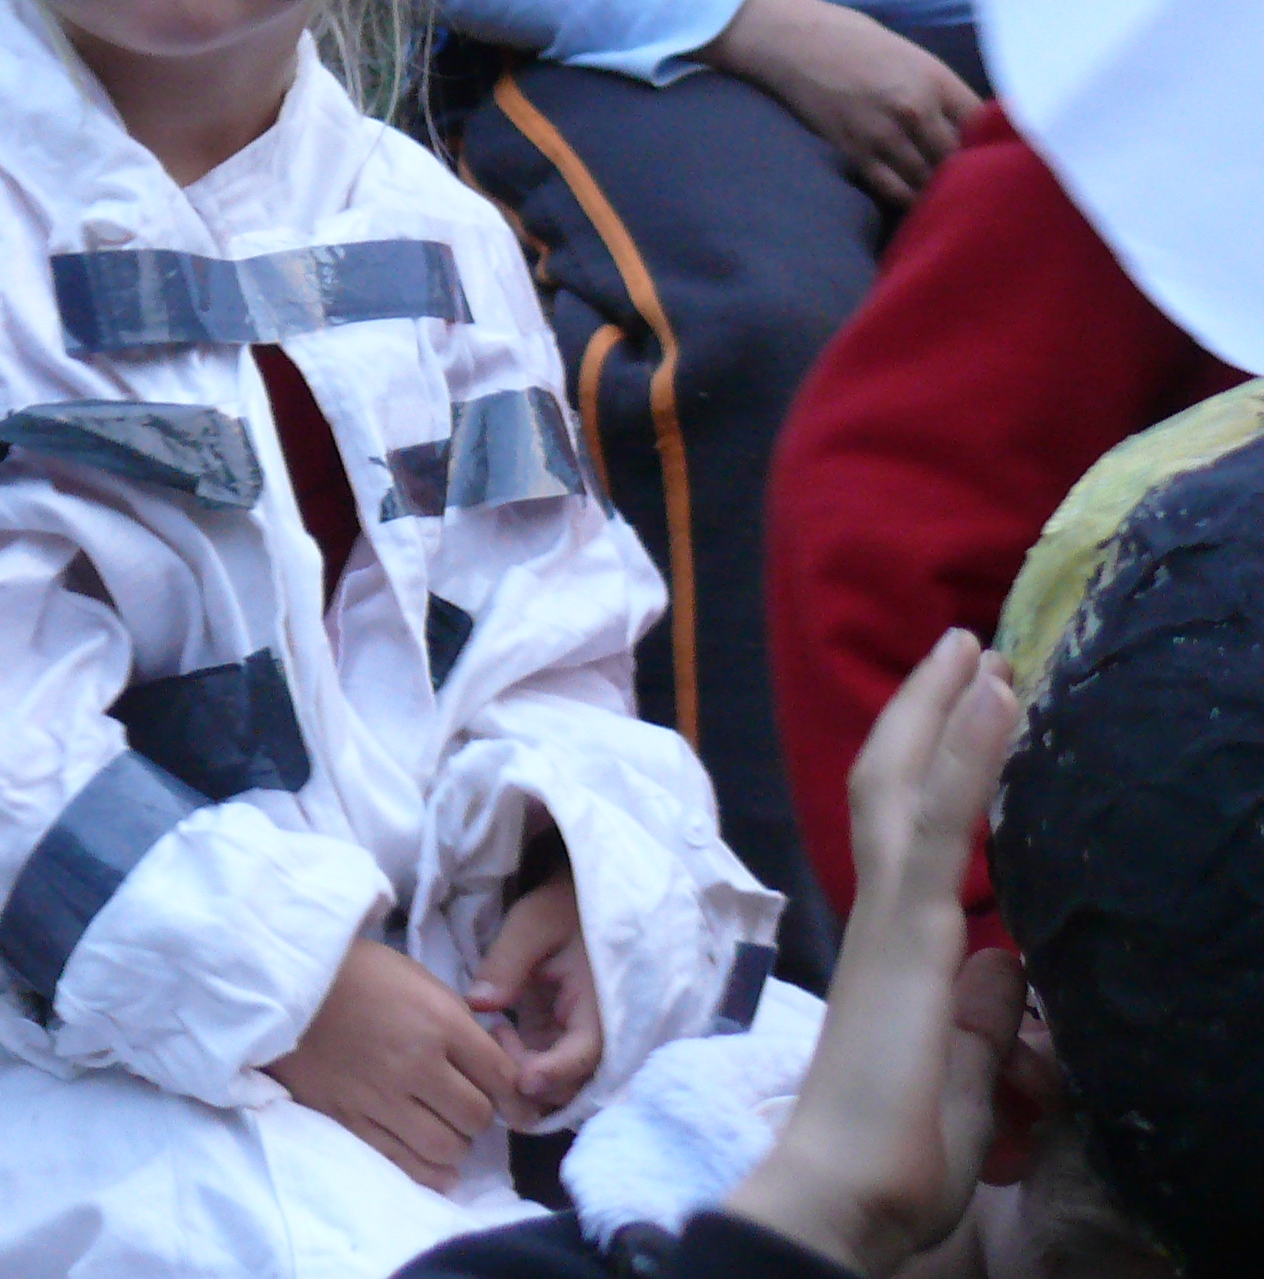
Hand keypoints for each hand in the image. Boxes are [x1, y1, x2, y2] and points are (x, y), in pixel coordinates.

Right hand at [266, 938, 522, 1191]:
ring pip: (446, 1148)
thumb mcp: (417, 979)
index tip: (518, 1105)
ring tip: (444, 1129)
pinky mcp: (349, 1118)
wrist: (281, 979)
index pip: (501, 1077)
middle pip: (476, 1118)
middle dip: (479, 1116)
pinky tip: (432, 1161)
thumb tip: (493, 1063)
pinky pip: (403, 1162)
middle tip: (465, 1105)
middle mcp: (415, 1064)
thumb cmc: (355, 971)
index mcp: (438, 1022)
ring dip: (454, 1143)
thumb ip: (457, 1021)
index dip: (517, 1097)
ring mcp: (380, 1096)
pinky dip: (427, 1169)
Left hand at [470, 871, 604, 1122]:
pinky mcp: (561, 1039)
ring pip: (559, 1086)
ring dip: (525, 1075)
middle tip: (496, 1034)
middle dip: (531, 1077)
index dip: (554, 1073)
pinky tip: (501, 1034)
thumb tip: (477, 1004)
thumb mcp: (532, 925)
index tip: (520, 1080)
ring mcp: (579, 1041)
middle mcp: (600, 1034)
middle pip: (572, 1083)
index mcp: (602, 1006)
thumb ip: (506, 963)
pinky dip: (523, 1066)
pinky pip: (547, 1071)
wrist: (581, 905)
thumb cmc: (562, 909)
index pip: (584, 1055)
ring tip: (497, 1030)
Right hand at [705, 0, 977, 209]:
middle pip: (959, 159)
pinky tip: (914, 198)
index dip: (993, 143)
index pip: (983, 125)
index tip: (994, 154)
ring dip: (939, 189)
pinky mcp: (854, 152)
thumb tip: (971, 125)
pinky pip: (892, 190)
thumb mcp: (911, 56)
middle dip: (970, 173)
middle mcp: (914, 109)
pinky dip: (908, 198)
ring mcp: (883, 134)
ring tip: (947, 197)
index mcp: (934, 79)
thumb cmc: (853, 40)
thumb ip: (940, 91)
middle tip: (975, 185)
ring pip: (928, 180)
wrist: (792, 40)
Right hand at [723, 628, 1025, 1276]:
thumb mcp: (962, 1084)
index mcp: (900, 951)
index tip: (974, 706)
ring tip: (979, 651)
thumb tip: (999, 964)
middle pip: (898, 785)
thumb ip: (978, 1023)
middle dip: (932, 713)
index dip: (940, 764)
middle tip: (970, 647)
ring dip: (945, 711)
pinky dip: (966, 754)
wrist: (841, 1195)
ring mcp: (894, 920)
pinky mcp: (909, 932)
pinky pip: (940, 823)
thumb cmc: (891, 1159)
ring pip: (912, 784)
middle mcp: (888, 920)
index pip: (916, 834)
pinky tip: (989, 701)